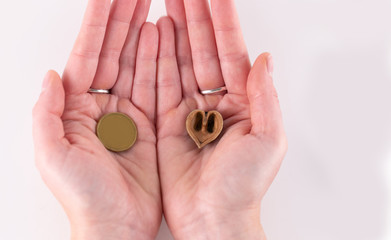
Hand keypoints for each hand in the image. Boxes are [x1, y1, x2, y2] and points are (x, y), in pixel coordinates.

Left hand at [32, 0, 160, 238]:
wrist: (116, 227)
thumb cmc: (83, 197)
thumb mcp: (52, 156)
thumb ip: (46, 112)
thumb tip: (51, 75)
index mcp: (75, 109)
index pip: (88, 55)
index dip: (98, 23)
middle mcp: (101, 107)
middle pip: (113, 52)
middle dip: (123, 19)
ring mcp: (127, 114)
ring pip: (136, 63)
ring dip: (142, 33)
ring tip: (151, 5)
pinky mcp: (150, 125)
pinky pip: (155, 84)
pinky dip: (159, 60)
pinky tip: (162, 37)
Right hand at [156, 0, 286, 238]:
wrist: (211, 220)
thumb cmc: (241, 188)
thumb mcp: (267, 141)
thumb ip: (265, 97)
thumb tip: (264, 59)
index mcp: (242, 102)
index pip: (229, 50)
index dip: (221, 19)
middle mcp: (215, 102)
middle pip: (203, 49)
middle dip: (195, 16)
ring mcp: (189, 111)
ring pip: (179, 61)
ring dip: (175, 31)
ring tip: (168, 3)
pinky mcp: (166, 123)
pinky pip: (159, 84)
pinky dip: (156, 59)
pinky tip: (154, 36)